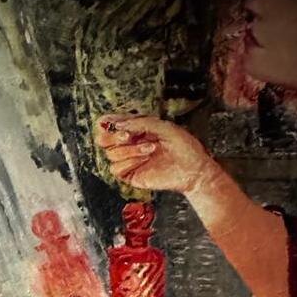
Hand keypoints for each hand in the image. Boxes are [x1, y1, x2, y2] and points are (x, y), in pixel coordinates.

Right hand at [95, 114, 216, 194]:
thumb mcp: (163, 126)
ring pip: (111, 154)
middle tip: (127, 135)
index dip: (106, 123)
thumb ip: (140, 123)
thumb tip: (118, 124)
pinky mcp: (131, 175)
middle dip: (112, 136)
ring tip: (150, 149)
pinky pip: (116, 169)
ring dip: (129, 150)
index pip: (112, 125)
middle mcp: (130, 144)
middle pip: (103, 140)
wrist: (192, 168)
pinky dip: (128, 162)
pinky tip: (144, 160)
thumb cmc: (183, 146)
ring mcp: (129, 161)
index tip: (108, 121)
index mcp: (136, 130)